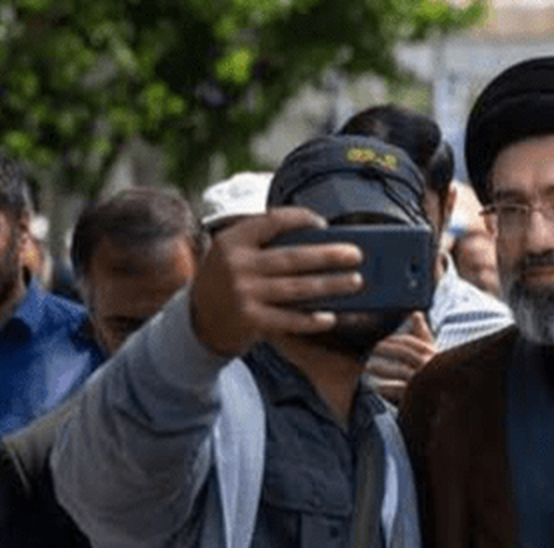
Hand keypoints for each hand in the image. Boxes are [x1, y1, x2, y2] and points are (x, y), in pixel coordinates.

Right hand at [190, 208, 363, 356]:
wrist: (197, 321)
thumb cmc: (227, 281)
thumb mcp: (233, 254)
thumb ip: (262, 245)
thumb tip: (318, 241)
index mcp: (233, 240)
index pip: (273, 221)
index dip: (301, 219)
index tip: (324, 223)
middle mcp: (236, 265)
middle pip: (293, 257)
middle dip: (329, 255)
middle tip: (357, 254)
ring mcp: (243, 293)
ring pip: (298, 288)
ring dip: (331, 285)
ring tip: (356, 281)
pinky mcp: (250, 320)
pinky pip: (289, 320)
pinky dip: (312, 319)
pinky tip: (332, 316)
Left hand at [366, 311, 436, 403]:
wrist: (451, 395)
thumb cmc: (442, 371)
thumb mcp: (434, 351)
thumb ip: (423, 333)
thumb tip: (415, 313)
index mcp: (433, 353)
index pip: (412, 342)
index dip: (396, 339)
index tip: (384, 339)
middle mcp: (430, 364)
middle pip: (404, 353)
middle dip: (387, 349)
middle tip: (374, 347)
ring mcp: (425, 380)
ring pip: (400, 370)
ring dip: (382, 368)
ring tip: (369, 367)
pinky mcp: (420, 395)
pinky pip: (401, 389)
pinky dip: (388, 388)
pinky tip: (378, 387)